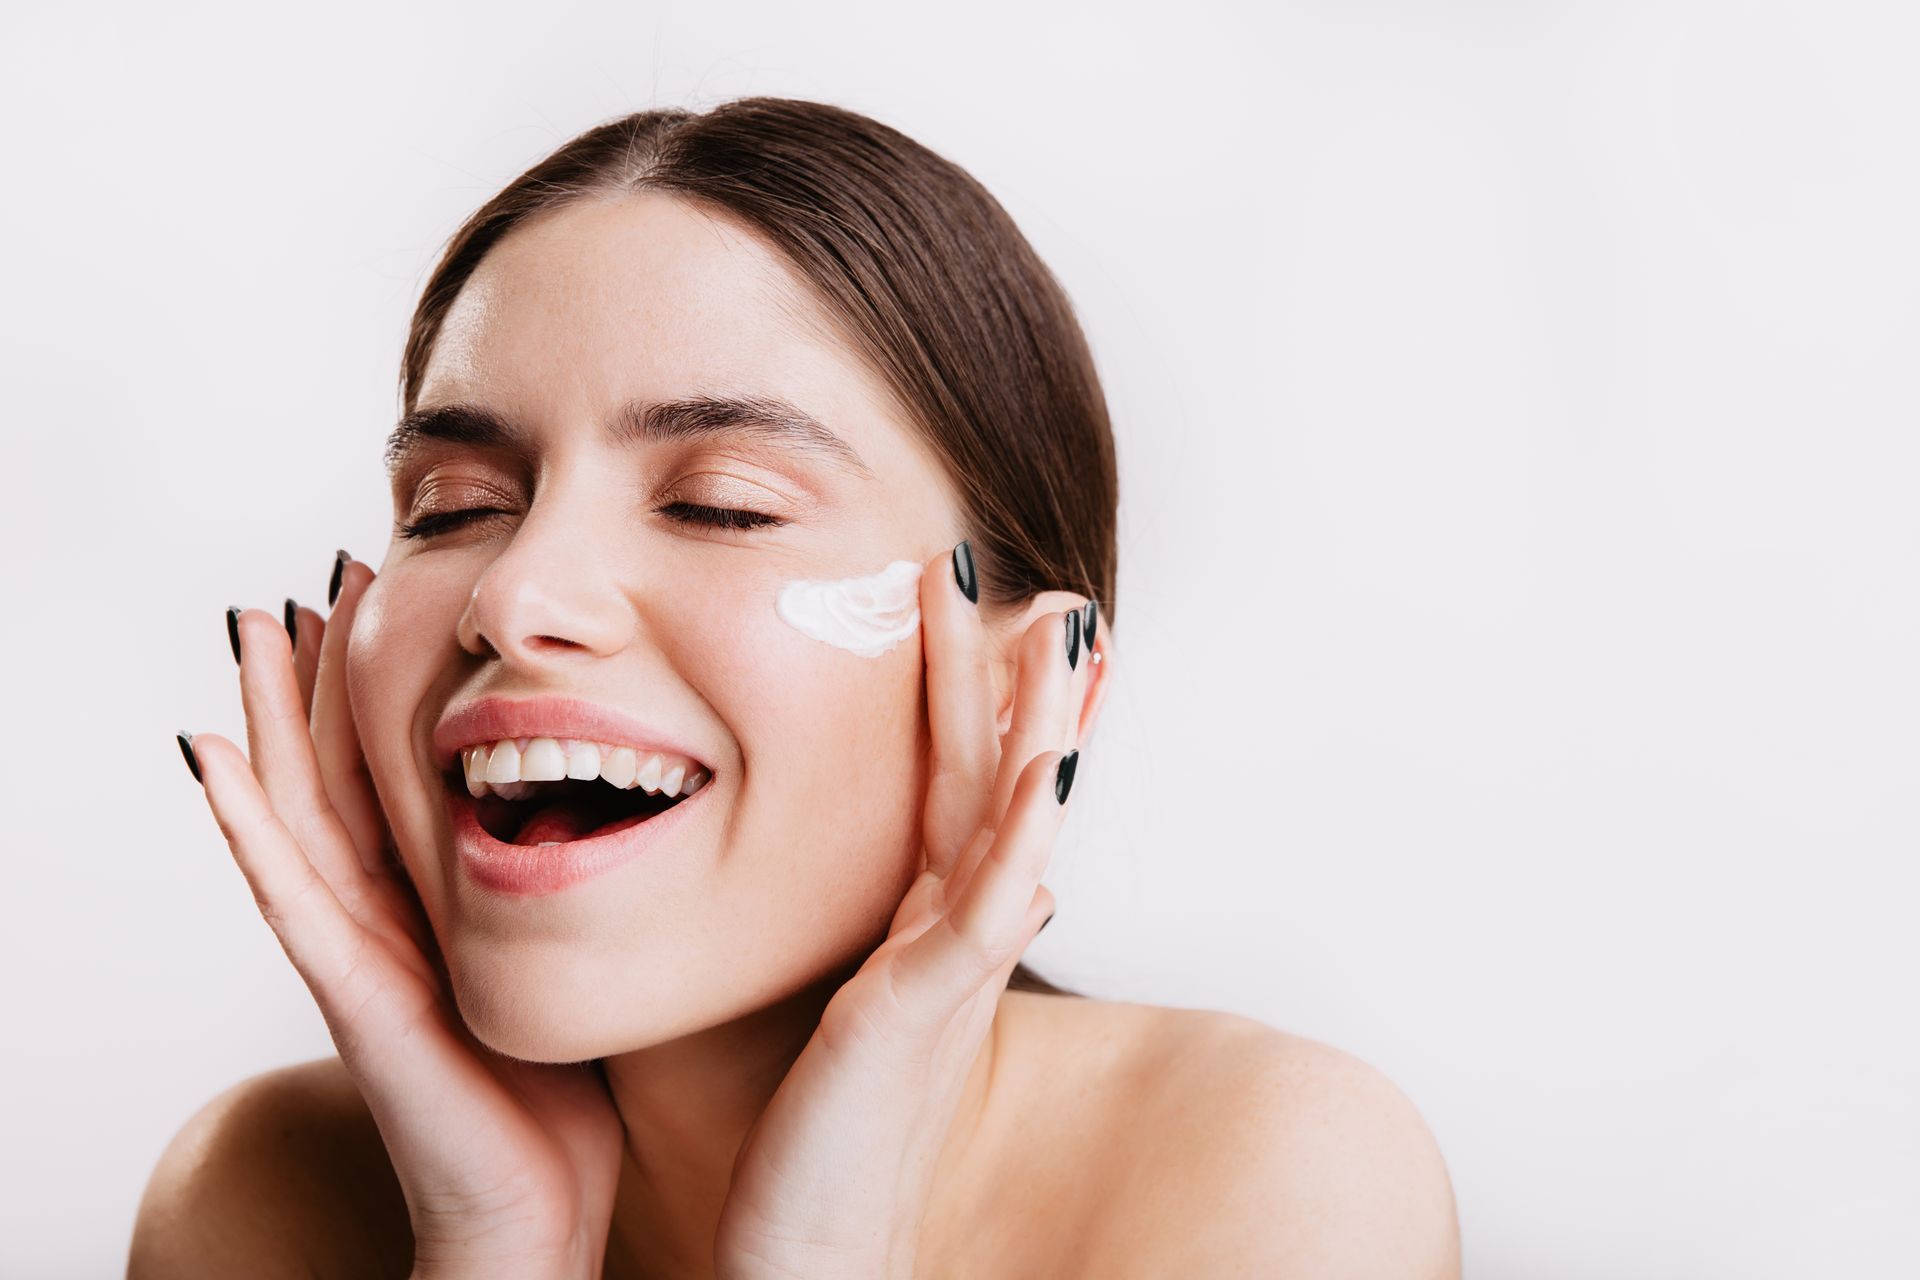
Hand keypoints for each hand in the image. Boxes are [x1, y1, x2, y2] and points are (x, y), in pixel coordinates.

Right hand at [180, 557, 625, 1279]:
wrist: (538, 1208)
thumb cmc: (562, 1091)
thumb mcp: (577, 958)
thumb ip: (579, 893)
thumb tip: (627, 810)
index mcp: (441, 903)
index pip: (400, 773)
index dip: (384, 691)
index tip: (388, 598)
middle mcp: (388, 916)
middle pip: (337, 774)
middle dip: (319, 680)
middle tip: (308, 581)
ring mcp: (357, 952)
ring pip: (299, 811)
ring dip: (269, 720)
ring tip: (254, 629)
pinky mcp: (352, 994)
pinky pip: (289, 893)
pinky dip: (243, 825)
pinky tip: (209, 760)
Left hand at [713, 543, 1088, 1278]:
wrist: (812, 1261)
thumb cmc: (821, 1151)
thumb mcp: (866, 1020)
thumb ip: (904, 948)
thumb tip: (979, 892)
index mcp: (926, 932)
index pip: (968, 794)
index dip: (995, 708)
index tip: (1020, 623)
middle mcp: (951, 941)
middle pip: (994, 784)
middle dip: (1019, 685)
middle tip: (1049, 590)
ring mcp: (946, 975)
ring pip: (1006, 826)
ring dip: (1038, 725)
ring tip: (1060, 630)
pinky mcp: (920, 1016)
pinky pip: (985, 910)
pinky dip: (1024, 834)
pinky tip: (1048, 768)